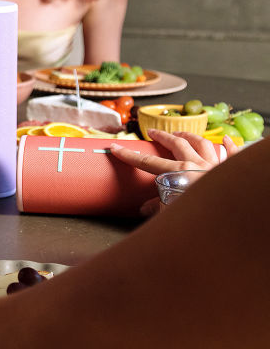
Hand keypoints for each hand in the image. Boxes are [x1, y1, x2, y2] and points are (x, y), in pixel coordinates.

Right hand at [109, 129, 236, 214]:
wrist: (233, 216)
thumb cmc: (204, 214)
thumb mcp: (173, 212)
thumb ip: (158, 207)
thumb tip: (144, 208)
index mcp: (179, 173)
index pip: (148, 163)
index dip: (129, 156)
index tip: (115, 148)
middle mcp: (197, 164)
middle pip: (177, 144)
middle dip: (162, 136)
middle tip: (152, 132)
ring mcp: (215, 166)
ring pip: (202, 143)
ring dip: (190, 136)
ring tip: (181, 135)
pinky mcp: (231, 170)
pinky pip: (231, 153)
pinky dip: (229, 145)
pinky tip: (226, 139)